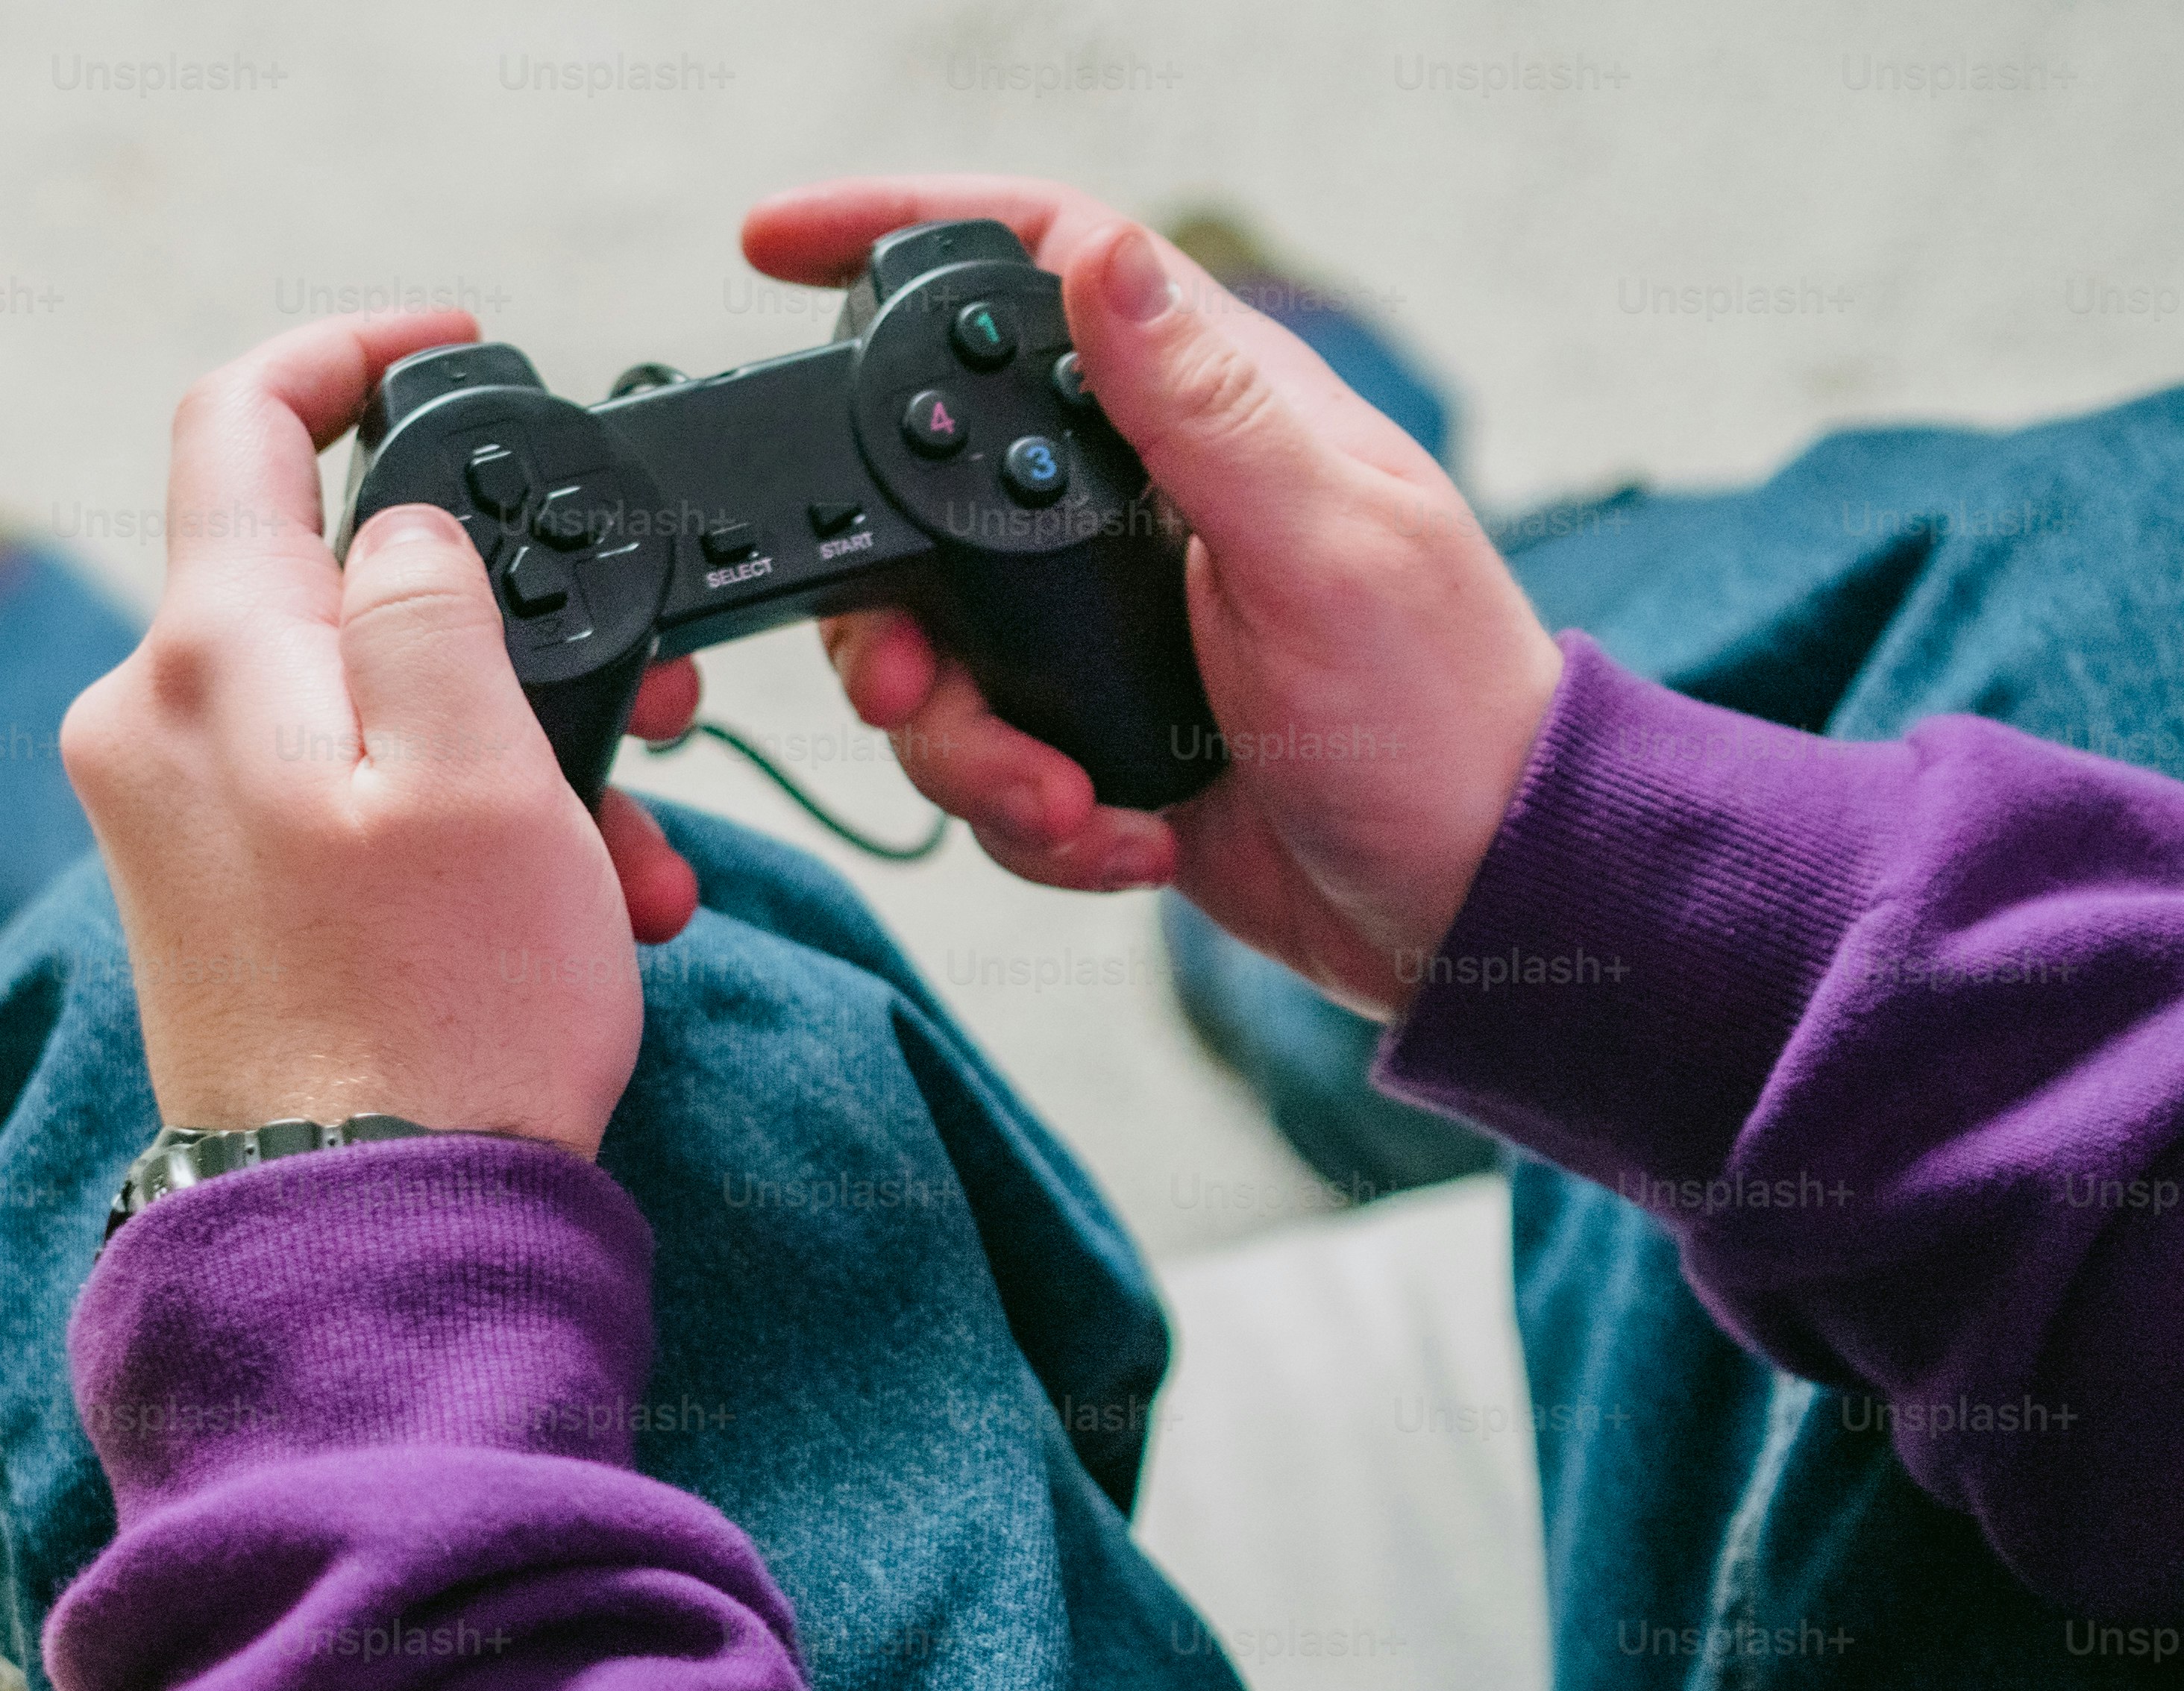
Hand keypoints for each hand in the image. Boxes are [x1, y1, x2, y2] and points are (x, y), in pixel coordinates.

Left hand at [57, 311, 700, 1155]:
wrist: (380, 1245)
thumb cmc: (443, 1023)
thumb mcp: (487, 764)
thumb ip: (438, 596)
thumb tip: (405, 525)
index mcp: (206, 661)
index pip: (238, 421)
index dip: (350, 356)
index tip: (455, 350)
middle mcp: (155, 730)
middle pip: (333, 583)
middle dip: (507, 618)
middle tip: (649, 685)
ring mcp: (178, 826)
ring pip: (369, 708)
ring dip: (521, 752)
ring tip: (636, 852)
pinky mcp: (218, 908)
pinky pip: (352, 809)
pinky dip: (472, 830)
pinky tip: (582, 907)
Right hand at [746, 176, 1562, 1018]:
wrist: (1462, 907)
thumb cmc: (1438, 717)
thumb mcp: (1322, 547)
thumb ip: (1202, 409)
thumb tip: (1104, 258)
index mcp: (1212, 412)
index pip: (1042, 266)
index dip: (900, 233)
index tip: (778, 246)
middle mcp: (1142, 504)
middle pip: (928, 499)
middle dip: (895, 619)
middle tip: (915, 685)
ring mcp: (1108, 623)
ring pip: (934, 654)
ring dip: (972, 753)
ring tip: (1065, 799)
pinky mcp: (1093, 729)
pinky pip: (983, 764)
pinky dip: (1029, 819)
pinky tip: (1120, 834)